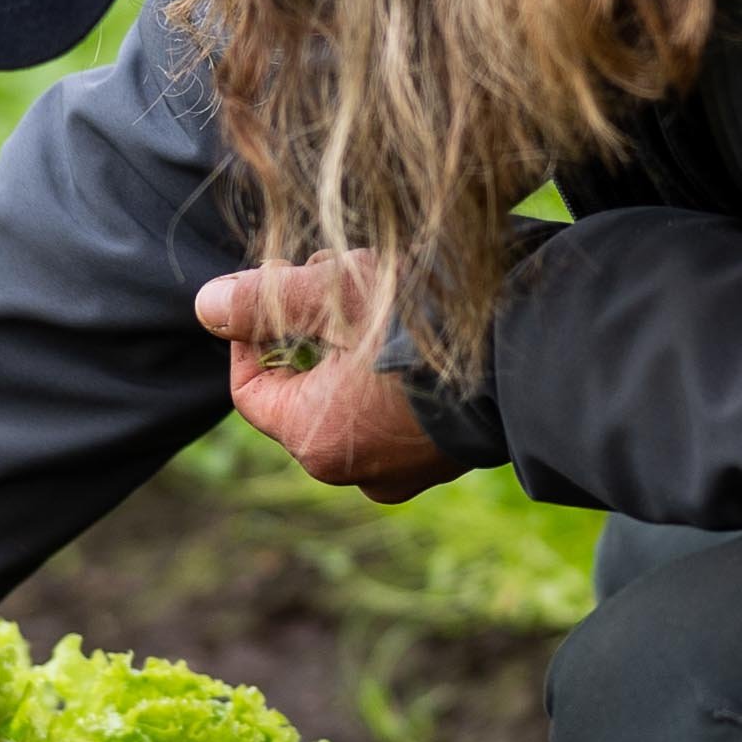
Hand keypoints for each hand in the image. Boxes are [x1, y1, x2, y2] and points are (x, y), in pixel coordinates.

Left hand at [196, 252, 469, 504]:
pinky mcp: (451, 452)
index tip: (271, 279)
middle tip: (330, 269)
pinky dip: (394, 369)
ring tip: (377, 282)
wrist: (537, 350)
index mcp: (316, 441)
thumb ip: (261, 301)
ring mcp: (410, 468)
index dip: (251, 332)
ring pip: (353, 397)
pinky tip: (418, 320)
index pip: (253, 390)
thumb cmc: (425, 324)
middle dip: (309, 326)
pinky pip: (399, 410)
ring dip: (353, 341)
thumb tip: (204, 306)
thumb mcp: (333, 295)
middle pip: (305, 391)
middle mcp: (358, 471)